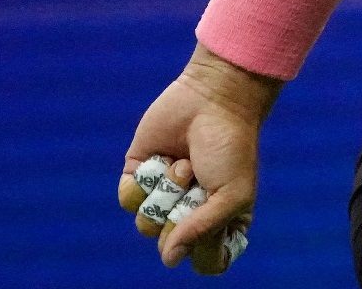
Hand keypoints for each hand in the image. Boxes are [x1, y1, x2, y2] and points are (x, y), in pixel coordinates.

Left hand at [118, 45, 280, 273]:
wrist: (212, 99)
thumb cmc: (231, 147)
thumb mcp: (233, 194)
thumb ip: (202, 233)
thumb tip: (169, 258)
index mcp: (221, 222)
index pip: (207, 262)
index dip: (204, 253)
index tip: (213, 230)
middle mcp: (189, 213)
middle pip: (171, 247)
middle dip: (183, 217)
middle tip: (199, 187)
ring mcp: (163, 195)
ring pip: (146, 225)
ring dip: (166, 193)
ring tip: (184, 165)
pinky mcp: (140, 175)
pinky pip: (128, 200)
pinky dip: (144, 182)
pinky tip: (163, 160)